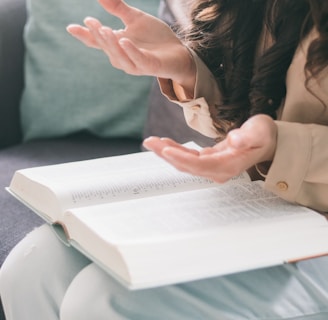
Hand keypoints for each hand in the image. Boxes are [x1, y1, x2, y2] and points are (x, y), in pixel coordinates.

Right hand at [66, 0, 195, 88]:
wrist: (178, 51)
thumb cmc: (156, 38)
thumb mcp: (135, 19)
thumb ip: (118, 8)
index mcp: (117, 45)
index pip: (97, 41)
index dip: (84, 35)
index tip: (70, 27)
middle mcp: (122, 57)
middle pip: (106, 47)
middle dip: (97, 35)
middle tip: (91, 22)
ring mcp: (135, 64)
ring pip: (118, 55)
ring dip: (110, 44)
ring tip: (104, 29)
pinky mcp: (148, 67)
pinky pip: (137, 59)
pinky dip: (130, 51)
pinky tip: (124, 40)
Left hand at [143, 115, 276, 182]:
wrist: (266, 142)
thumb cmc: (263, 136)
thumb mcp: (260, 131)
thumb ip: (248, 137)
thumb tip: (234, 140)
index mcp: (228, 165)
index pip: (200, 164)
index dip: (182, 158)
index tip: (166, 150)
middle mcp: (217, 170)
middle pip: (187, 165)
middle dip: (167, 154)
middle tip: (149, 141)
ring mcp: (212, 167)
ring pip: (184, 162)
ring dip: (167, 153)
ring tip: (151, 141)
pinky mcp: (208, 161)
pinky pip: (188, 158)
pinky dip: (175, 151)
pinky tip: (164, 144)